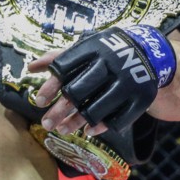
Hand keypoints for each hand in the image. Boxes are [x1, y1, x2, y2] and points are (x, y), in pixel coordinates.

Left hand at [30, 25, 175, 134]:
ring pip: (96, 108)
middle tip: (46, 123)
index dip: (50, 86)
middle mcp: (111, 64)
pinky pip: (118, 118)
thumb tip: (30, 67)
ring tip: (62, 130)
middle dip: (59, 110)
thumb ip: (59, 57)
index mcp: (95, 48)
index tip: (38, 102)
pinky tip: (88, 131)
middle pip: (79, 92)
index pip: (66, 68)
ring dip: (76, 122)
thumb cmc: (108, 52)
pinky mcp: (140, 98)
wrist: (149, 53)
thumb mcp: (87, 47)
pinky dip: (101, 126)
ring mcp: (127, 82)